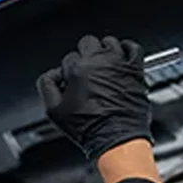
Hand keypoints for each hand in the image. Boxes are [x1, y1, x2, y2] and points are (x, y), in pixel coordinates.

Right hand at [37, 35, 153, 159]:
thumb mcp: (54, 111)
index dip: (69, 70)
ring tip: (102, 63)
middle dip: (84, 54)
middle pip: (88, 42)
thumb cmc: (90, 128)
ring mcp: (119, 64)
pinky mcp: (135, 69)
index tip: (72, 80)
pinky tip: (122, 54)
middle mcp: (99, 62)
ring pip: (109, 42)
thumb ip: (47, 86)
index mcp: (78, 69)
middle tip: (85, 70)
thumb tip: (52, 75)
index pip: (69, 58)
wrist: (118, 139)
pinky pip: (133, 48)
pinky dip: (127, 48)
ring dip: (104, 50)